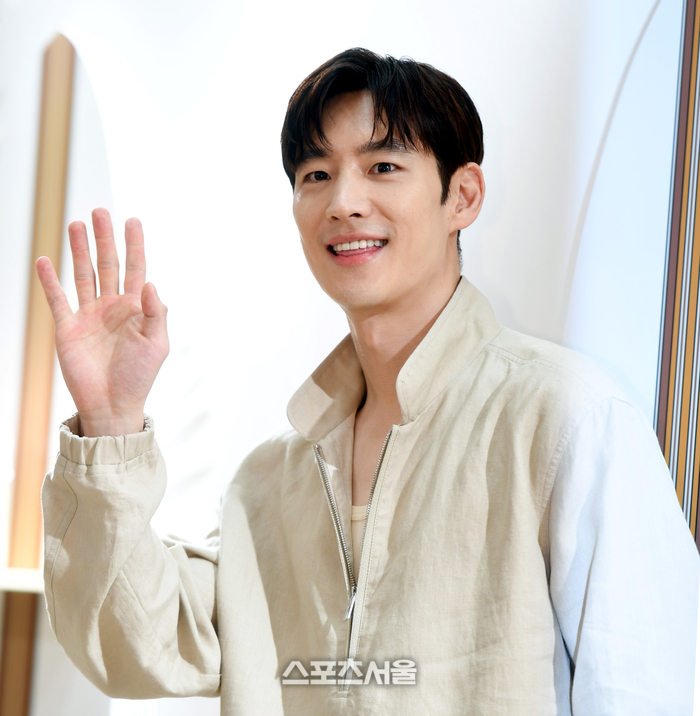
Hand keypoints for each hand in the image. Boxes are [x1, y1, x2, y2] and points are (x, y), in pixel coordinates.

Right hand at [36, 208, 168, 436]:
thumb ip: (156, 313)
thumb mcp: (156, 343)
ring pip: (84, 274)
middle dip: (104, 239)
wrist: (113, 404)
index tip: (132, 220)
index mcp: (136, 308)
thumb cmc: (139, 376)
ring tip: (76, 224)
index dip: (134, 245)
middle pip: (108, 264)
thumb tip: (153, 284)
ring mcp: (89, 315)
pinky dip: (50, 281)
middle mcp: (112, 307)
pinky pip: (58, 299)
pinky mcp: (68, 328)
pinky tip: (45, 259)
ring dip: (79, 250)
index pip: (136, 269)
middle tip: (100, 211)